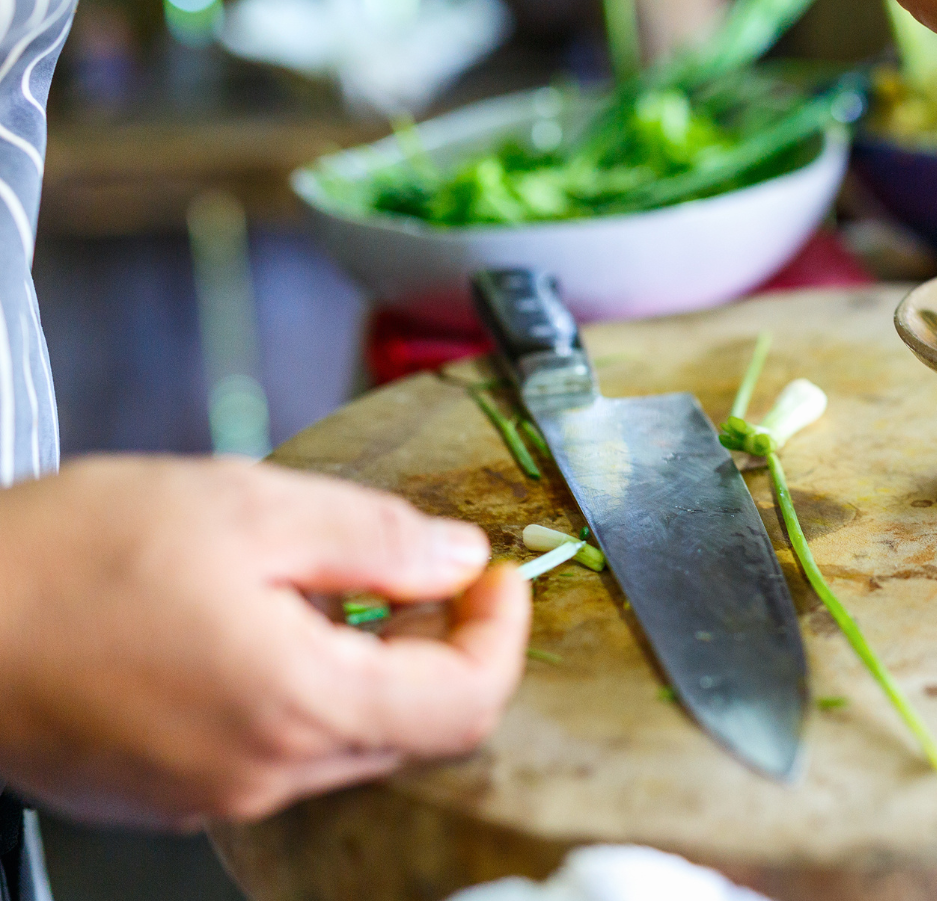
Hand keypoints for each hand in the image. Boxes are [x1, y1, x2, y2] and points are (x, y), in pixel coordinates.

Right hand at [0, 456, 528, 827]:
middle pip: (417, 728)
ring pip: (351, 740)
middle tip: (420, 567)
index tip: (495, 576)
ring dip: (372, 666)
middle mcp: (268, 773)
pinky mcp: (175, 792)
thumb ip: (374, 537)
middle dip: (441, 645)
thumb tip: (458, 558)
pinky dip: (307, 690)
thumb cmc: (66, 561)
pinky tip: (262, 625)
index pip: (467, 703)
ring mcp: (218, 793)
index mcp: (301, 704)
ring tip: (325, 584)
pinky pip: (281, 749)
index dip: (501, 634)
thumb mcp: (246, 509)